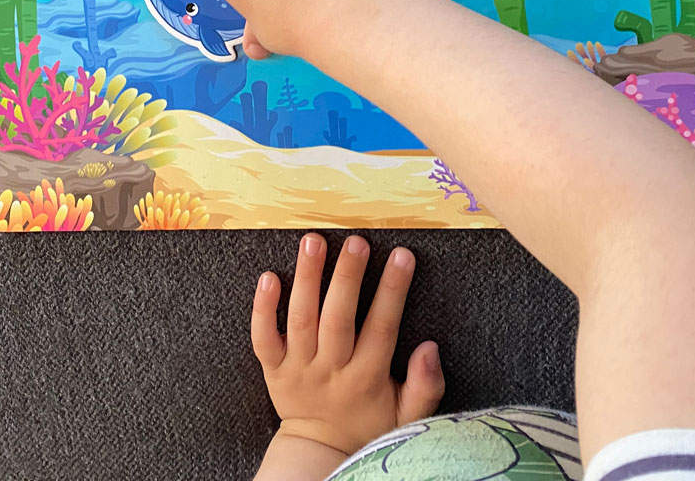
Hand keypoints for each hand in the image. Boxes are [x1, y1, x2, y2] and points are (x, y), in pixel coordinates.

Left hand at [252, 234, 444, 466]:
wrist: (321, 451)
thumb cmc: (368, 426)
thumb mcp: (407, 417)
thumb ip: (425, 386)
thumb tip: (430, 348)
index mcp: (367, 378)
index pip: (382, 327)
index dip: (393, 290)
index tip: (402, 256)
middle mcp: (331, 370)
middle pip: (338, 318)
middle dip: (347, 277)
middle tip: (356, 242)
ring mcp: (299, 368)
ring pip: (301, 319)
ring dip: (307, 278)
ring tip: (314, 242)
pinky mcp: (273, 369)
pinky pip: (263, 337)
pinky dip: (263, 308)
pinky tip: (269, 277)